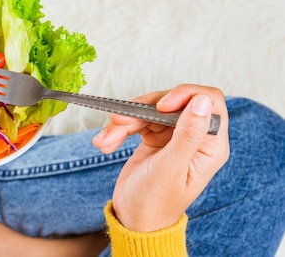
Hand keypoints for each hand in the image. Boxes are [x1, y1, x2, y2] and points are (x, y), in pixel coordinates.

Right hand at [92, 84, 229, 231]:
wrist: (133, 219)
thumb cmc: (155, 202)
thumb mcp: (170, 167)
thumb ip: (188, 134)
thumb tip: (202, 101)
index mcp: (209, 145)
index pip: (209, 102)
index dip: (185, 95)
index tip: (160, 106)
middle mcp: (194, 137)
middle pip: (174, 101)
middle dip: (144, 109)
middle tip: (120, 122)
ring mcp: (173, 136)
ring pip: (150, 110)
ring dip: (125, 121)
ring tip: (107, 141)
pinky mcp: (154, 138)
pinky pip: (136, 121)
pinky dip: (118, 130)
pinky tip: (106, 143)